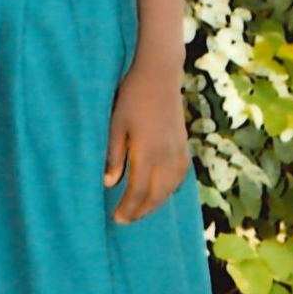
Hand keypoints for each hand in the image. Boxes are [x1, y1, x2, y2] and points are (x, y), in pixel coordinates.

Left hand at [104, 61, 190, 224]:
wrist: (159, 74)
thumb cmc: (131, 96)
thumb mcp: (115, 124)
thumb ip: (114, 155)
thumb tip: (109, 183)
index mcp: (147, 152)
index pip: (138, 191)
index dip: (128, 208)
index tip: (118, 218)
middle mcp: (166, 155)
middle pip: (156, 194)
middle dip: (142, 210)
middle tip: (126, 219)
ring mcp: (177, 149)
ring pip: (171, 187)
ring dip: (157, 202)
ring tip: (142, 209)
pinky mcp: (183, 142)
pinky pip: (181, 174)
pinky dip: (172, 187)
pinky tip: (164, 190)